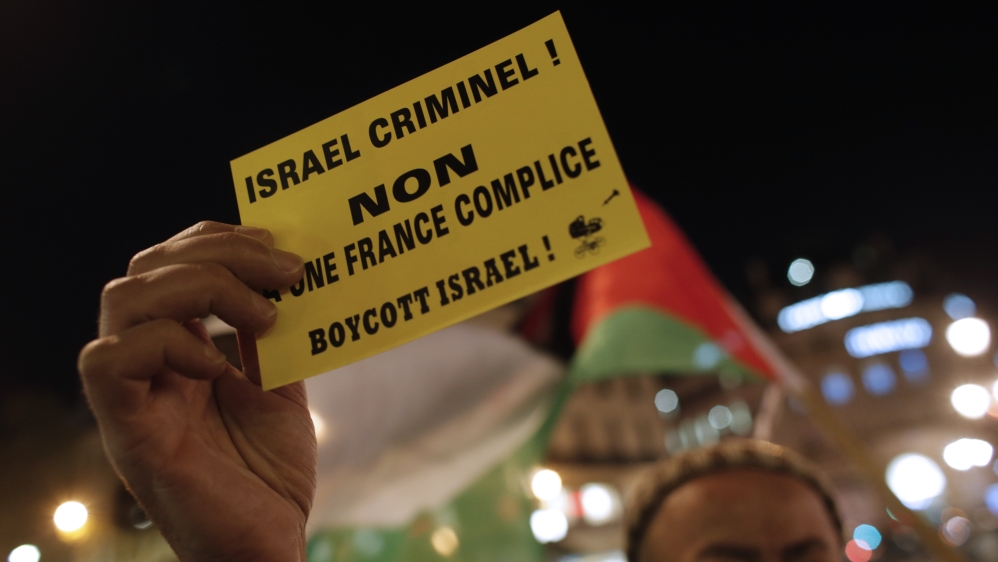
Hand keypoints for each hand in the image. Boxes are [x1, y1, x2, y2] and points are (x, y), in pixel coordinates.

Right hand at [78, 222, 315, 561]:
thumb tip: (285, 276)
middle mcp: (146, 366)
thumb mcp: (281, 388)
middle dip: (217, 253)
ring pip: (122, 301)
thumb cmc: (270, 474)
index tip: (276, 243)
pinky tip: (218, 367)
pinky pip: (109, 364)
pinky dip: (166, 345)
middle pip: (145, 270)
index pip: (168, 265)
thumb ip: (273, 337)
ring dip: (200, 287)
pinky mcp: (128, 433)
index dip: (215, 239)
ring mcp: (133, 397)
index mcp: (178, 350)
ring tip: (264, 313)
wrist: (267, 546)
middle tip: (286, 269)